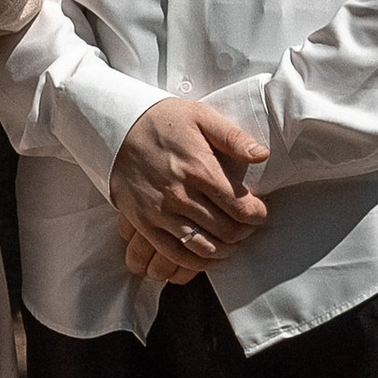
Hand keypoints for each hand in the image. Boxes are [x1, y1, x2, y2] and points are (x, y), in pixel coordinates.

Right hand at [108, 96, 268, 279]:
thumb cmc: (162, 121)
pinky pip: (173, 253)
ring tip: (230, 241)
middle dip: (243, 232)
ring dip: (223, 249)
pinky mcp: (143, 222)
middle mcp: (179, 193)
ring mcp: (159, 211)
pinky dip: (194, 261)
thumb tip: (261, 154)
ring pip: (203, 246)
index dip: (256, 214)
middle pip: (225, 229)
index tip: (259, 213)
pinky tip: (206, 254)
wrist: (116, 128)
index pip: (239, 205)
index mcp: (198, 167)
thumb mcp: (200, 116)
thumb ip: (233, 136)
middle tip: (247, 227)